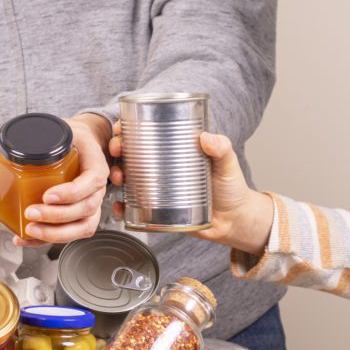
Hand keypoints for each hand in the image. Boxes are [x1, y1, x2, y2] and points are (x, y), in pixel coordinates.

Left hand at [0, 113, 110, 246]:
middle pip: (85, 208)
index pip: (92, 181)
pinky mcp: (80, 218)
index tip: (47, 196)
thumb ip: (12, 150)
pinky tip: (26, 238)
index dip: (71, 193)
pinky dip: (48, 241)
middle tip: (31, 213)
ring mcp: (91, 205)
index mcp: (94, 163)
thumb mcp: (44, 134)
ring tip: (30, 230)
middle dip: (57, 216)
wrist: (81, 144)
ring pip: (82, 227)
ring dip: (56, 233)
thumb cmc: (66, 139)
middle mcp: (97, 188)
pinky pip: (71, 234)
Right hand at [108, 129, 273, 255]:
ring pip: (127, 179)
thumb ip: (222, 150)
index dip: (127, 129)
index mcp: (174, 152)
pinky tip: (119, 207)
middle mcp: (161, 169)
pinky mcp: (156, 211)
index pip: (146, 135)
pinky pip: (133, 208)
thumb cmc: (232, 189)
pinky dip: (122, 208)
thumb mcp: (228, 165)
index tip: (119, 128)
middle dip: (117, 150)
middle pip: (131, 155)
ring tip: (119, 178)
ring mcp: (156, 189)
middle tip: (118, 150)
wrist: (233, 221)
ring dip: (115, 176)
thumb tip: (207, 138)